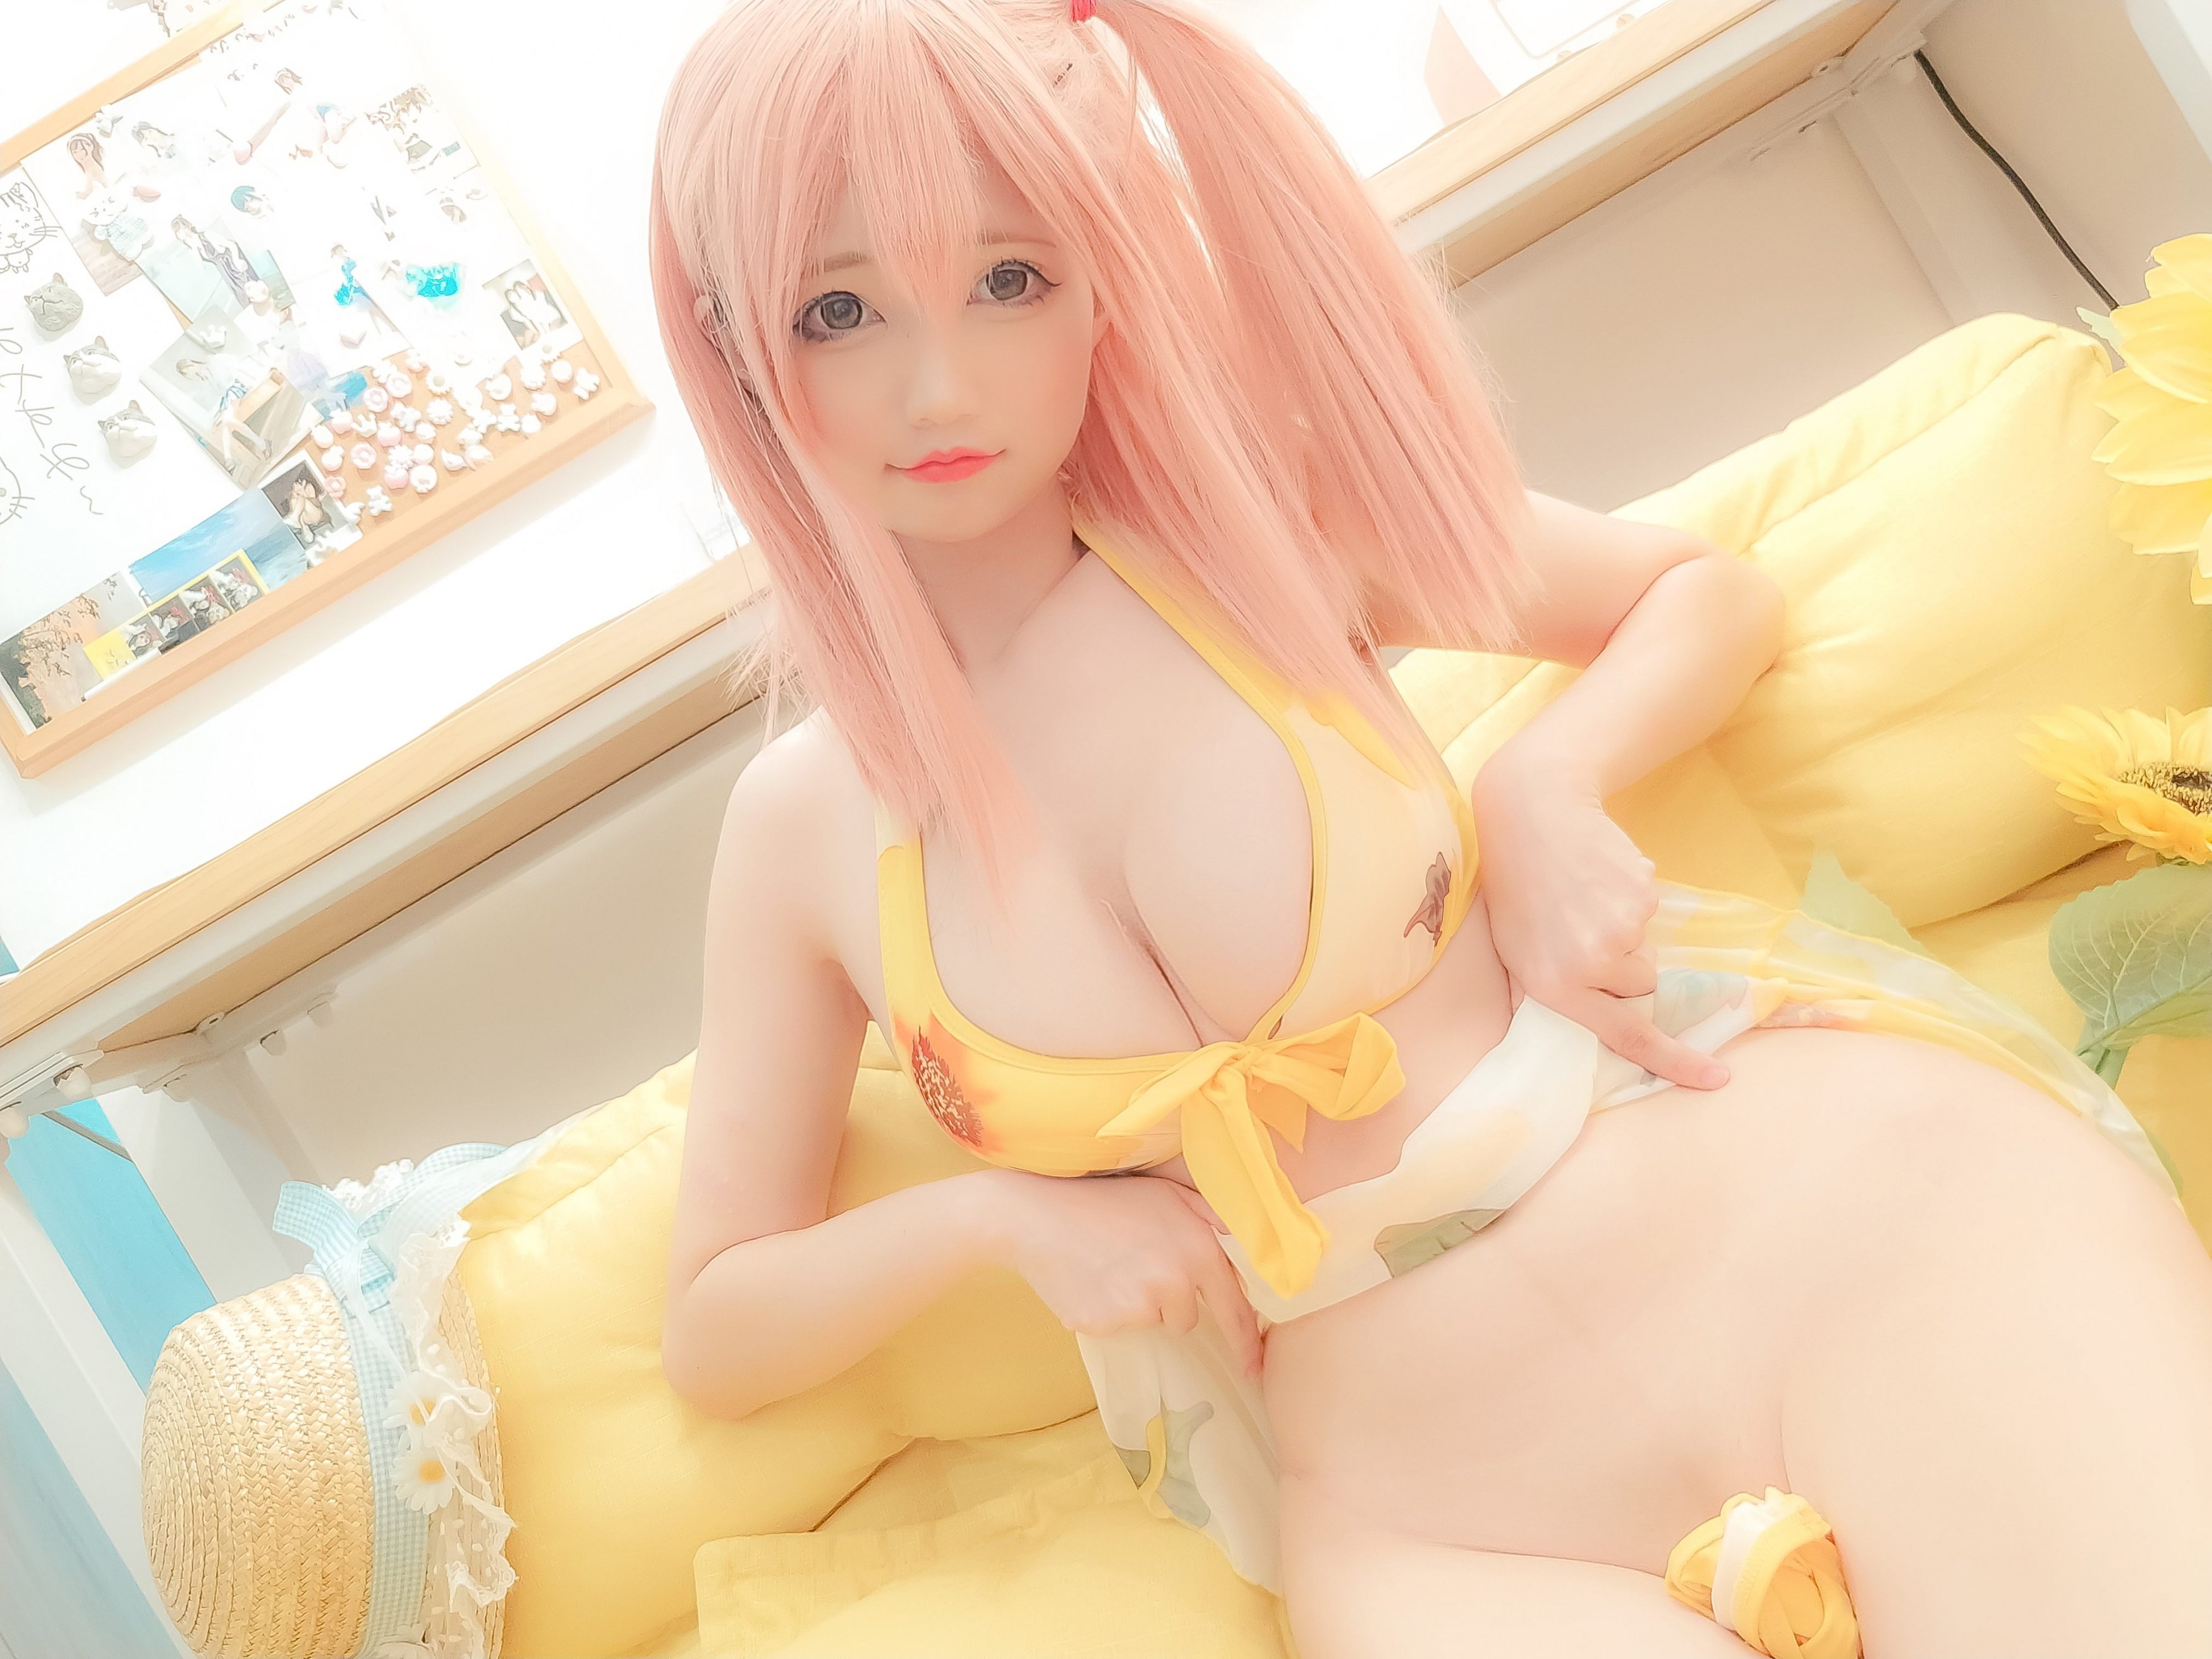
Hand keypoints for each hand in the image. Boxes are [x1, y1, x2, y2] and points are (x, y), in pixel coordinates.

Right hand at [975, 1168, 1266, 1379]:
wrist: (1034, 1215)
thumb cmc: (1103, 1201)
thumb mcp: (1165, 1194)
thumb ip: (1210, 1218)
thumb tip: (1244, 1243)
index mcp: (1198, 1247)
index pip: (1235, 1307)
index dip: (1246, 1343)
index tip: (1254, 1369)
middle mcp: (1175, 1278)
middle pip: (1189, 1318)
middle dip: (1172, 1305)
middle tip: (1139, 1276)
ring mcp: (1140, 1303)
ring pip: (1154, 1322)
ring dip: (1140, 1305)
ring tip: (1111, 1268)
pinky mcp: (1108, 1321)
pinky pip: (1120, 1327)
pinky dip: (1109, 1310)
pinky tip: (1090, 1280)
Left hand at [1470, 748, 1728, 1090]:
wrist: (1531, 815)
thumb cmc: (1516, 887)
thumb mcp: (1513, 951)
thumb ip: (1542, 994)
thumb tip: (1560, 1030)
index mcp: (1554, 986)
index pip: (1625, 1035)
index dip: (1675, 1061)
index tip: (1716, 1079)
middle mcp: (1591, 964)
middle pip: (1642, 986)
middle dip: (1625, 966)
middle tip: (1583, 929)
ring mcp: (1621, 928)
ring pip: (1647, 947)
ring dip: (1626, 930)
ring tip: (1583, 898)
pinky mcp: (1644, 893)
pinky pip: (1651, 910)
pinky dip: (1630, 897)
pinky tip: (1597, 876)